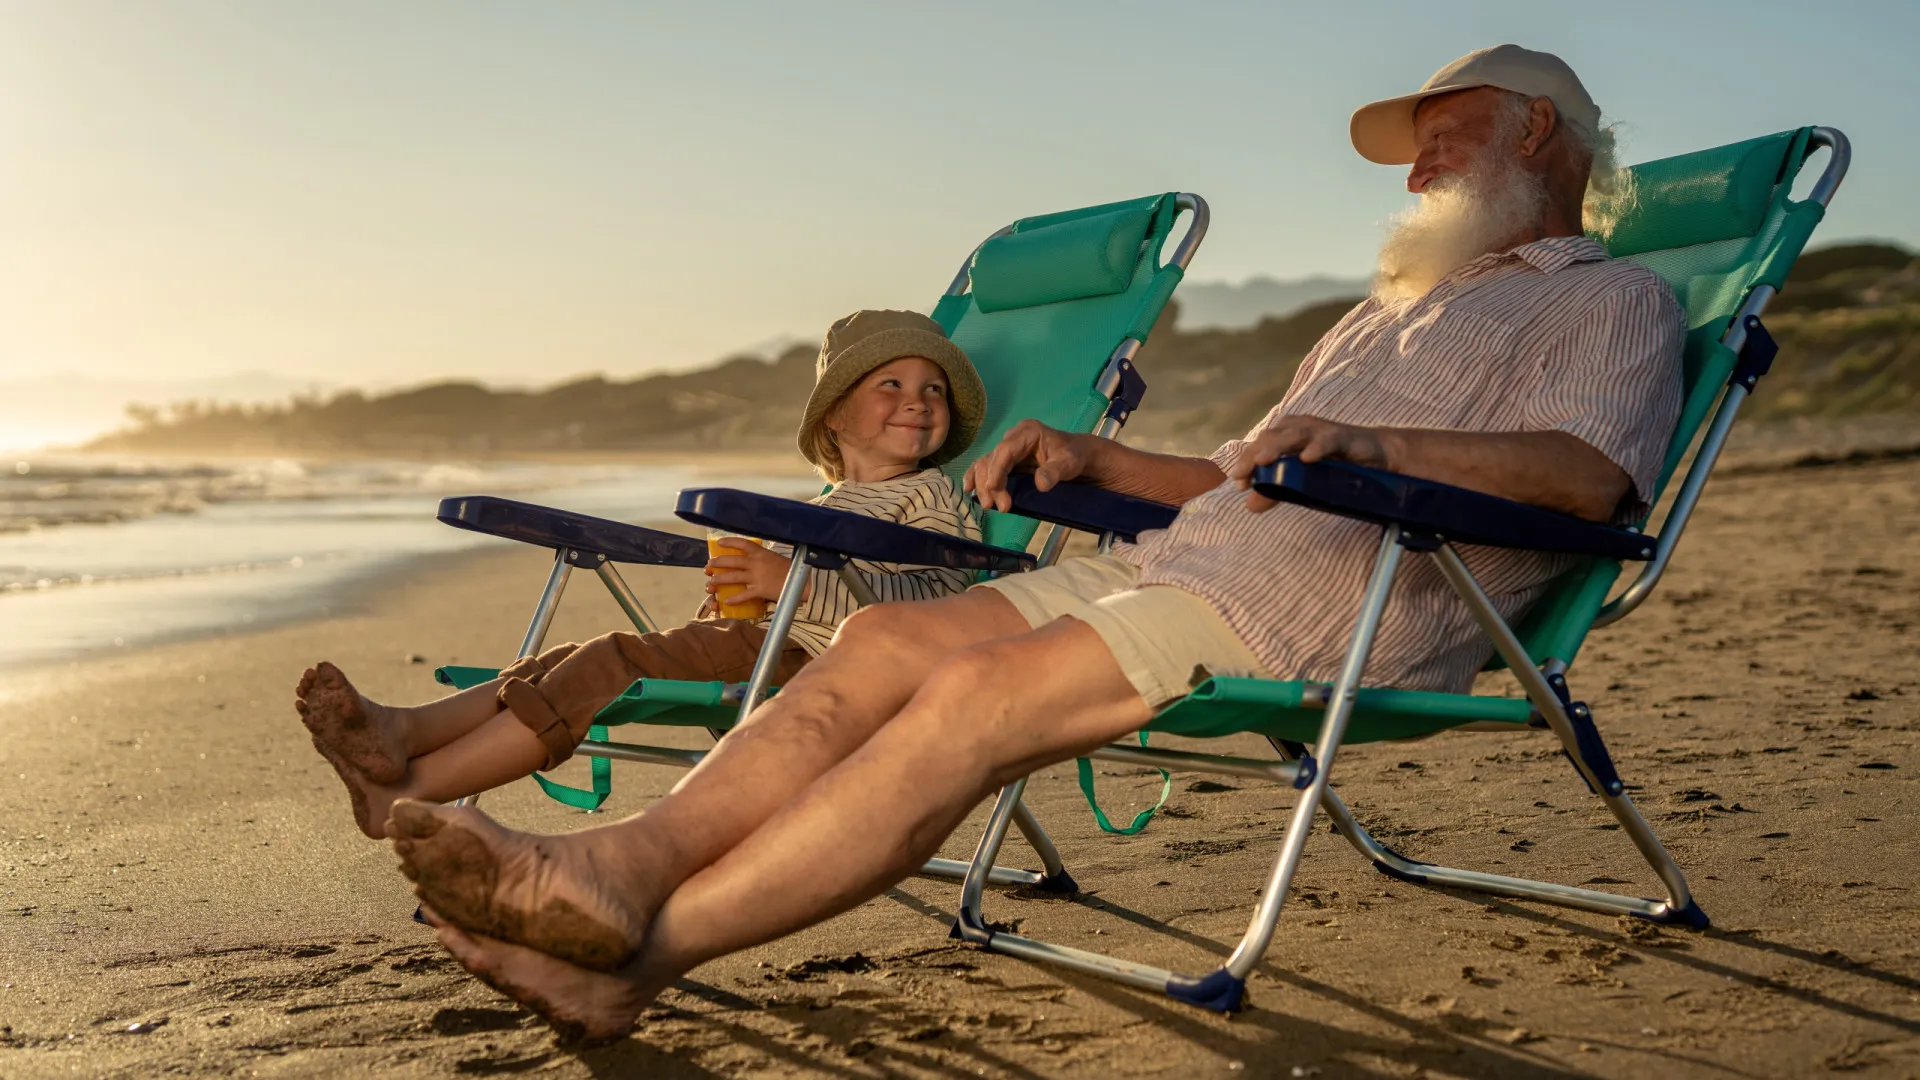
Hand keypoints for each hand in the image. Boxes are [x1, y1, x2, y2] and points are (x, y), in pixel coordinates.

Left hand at [704, 538, 794, 604]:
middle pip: (732, 561)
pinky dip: (734, 598)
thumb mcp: (775, 558)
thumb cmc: (791, 570)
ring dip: (720, 579)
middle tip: (709, 564)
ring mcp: (757, 577)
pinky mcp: (760, 590)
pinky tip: (726, 600)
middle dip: (718, 562)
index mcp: (761, 553)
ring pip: (733, 577)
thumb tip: (752, 559)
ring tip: (711, 582)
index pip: (743, 544)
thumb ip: (763, 558)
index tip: (719, 543)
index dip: (730, 542)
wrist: (802, 582)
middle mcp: (756, 563)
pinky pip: (743, 595)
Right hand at [962, 419, 1097, 512]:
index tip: (994, 489)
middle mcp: (1013, 438)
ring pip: (986, 464)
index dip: (996, 470)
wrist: (1078, 456)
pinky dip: (977, 478)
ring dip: (983, 485)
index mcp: (1027, 432)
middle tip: (996, 506)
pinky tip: (970, 489)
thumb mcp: (1069, 462)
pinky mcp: (1006, 460)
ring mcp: (1008, 448)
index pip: (1005, 450)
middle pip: (992, 459)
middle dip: (990, 483)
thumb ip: (1054, 471)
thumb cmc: (1073, 456)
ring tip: (989, 505)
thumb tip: (1041, 484)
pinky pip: (987, 467)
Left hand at [1227, 415, 1391, 512]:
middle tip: (1242, 474)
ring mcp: (1320, 430)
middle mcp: (1299, 428)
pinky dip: (1316, 447)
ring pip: (1293, 435)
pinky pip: (1327, 440)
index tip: (1238, 483)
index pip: (1259, 445)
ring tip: (1263, 461)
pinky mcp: (1342, 436)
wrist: (1375, 453)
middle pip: (1270, 437)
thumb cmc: (1334, 463)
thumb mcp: (1302, 479)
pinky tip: (1307, 458)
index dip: (1246, 461)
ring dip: (1277, 447)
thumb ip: (1276, 490)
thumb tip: (1250, 505)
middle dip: (1254, 456)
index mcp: (1286, 434)